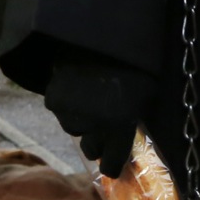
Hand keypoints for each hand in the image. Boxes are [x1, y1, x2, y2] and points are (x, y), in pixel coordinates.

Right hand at [43, 51, 156, 177]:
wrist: (104, 33)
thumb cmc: (135, 63)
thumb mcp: (146, 94)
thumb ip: (135, 120)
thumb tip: (129, 142)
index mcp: (120, 124)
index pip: (113, 161)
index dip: (114, 164)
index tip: (113, 166)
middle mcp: (94, 124)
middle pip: (93, 149)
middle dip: (100, 142)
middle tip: (106, 126)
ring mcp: (71, 112)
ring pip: (76, 130)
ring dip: (84, 121)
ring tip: (94, 98)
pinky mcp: (54, 100)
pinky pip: (63, 112)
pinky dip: (70, 106)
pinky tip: (80, 88)